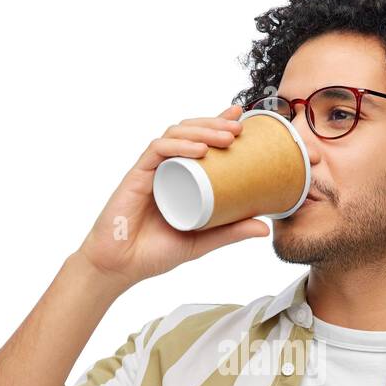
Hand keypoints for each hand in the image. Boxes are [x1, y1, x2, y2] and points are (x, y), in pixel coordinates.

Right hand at [77, 104, 271, 290]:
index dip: (217, 125)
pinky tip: (199, 150)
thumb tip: (265, 228)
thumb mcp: (202, 241)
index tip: (241, 118)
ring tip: (226, 137)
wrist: (120, 267)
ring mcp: (150, 171)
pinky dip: (178, 146)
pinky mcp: (136, 177)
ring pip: (174, 136)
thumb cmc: (155, 252)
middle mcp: (164, 169)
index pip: (199, 142)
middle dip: (214, 124)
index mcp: (179, 177)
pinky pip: (156, 152)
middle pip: (189, 133)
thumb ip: (230, 232)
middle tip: (239, 129)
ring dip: (201, 131)